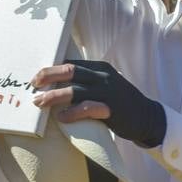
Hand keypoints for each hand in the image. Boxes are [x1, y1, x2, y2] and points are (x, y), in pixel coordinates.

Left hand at [31, 60, 165, 147]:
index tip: (36, 78)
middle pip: (70, 71)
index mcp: (100, 68)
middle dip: (49, 76)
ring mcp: (108, 92)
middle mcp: (103, 77)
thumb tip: (59, 85)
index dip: (52, 70)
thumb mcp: (106, 85)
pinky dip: (72, 112)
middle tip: (33, 84)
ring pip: (75, 90)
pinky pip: (87, 108)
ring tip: (39, 103)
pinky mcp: (111, 109)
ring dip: (54, 96)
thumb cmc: (120, 102)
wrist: (147, 117)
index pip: (71, 64)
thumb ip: (87, 83)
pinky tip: (61, 117)